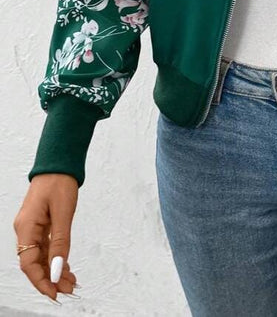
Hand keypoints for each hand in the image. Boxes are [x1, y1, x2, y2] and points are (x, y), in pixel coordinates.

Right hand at [13, 174, 80, 304]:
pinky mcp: (41, 224)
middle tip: (68, 289)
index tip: (54, 293)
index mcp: (26, 227)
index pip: (29, 263)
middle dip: (50, 278)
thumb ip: (60, 242)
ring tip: (71, 282)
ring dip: (55, 270)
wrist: (59, 163)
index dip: (41, 281)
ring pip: (41, 256)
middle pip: (35, 262)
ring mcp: (32, 227)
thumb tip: (57, 268)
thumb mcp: (63, 213)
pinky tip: (66, 267)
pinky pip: (46, 246)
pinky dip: (56, 257)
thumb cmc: (59, 182)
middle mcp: (26, 229)